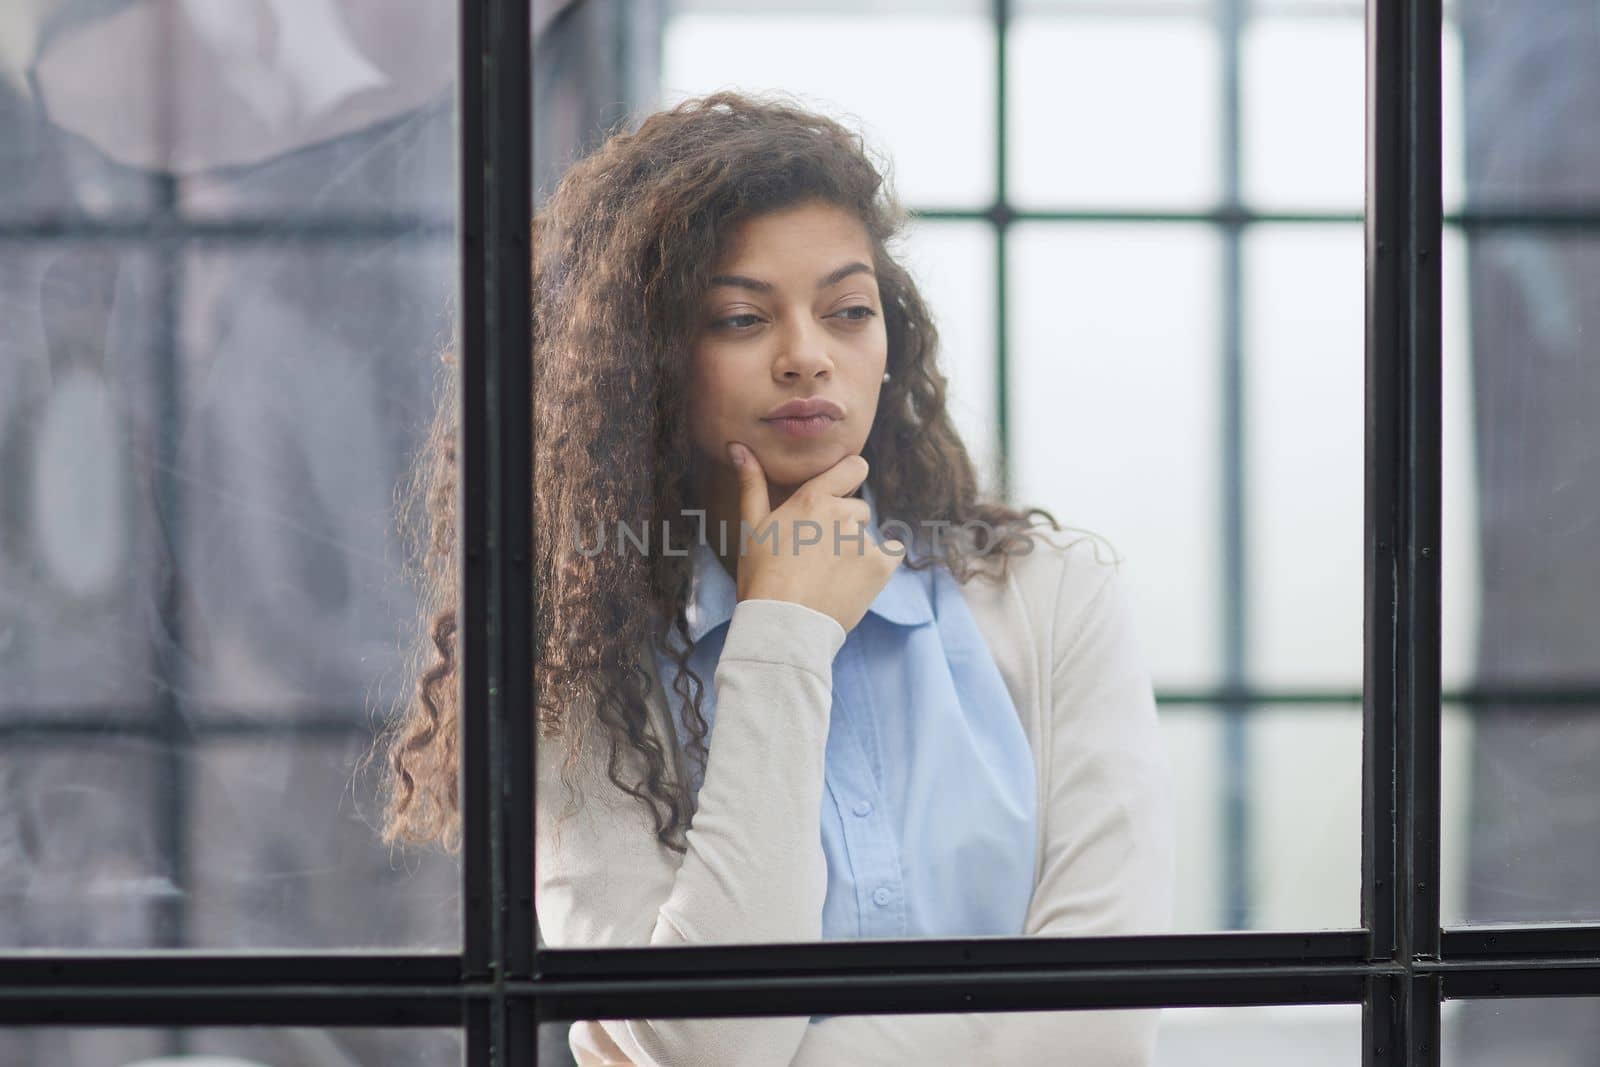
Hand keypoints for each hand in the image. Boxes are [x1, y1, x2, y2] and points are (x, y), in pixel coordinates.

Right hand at [726, 442, 904, 633]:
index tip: (841, 493)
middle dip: (844, 526)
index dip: (851, 477)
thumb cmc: (762, 576)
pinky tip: (855, 580)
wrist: (784, 625)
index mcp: (813, 498)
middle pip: (858, 509)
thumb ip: (752, 484)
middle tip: (817, 555)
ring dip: (855, 550)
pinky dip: (879, 565)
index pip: (854, 467)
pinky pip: (891, 555)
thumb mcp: (752, 528)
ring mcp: (863, 540)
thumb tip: (739, 447)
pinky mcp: (880, 566)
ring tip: (829, 575)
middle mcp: (843, 513)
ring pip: (867, 536)